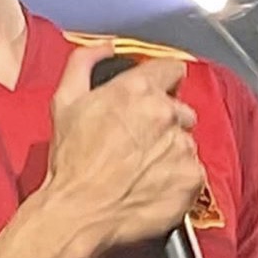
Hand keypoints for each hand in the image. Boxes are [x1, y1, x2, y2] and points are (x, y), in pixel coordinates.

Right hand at [42, 44, 203, 252]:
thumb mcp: (64, 101)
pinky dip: (177, 176)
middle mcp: (165, 114)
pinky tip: (152, 183)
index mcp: (137, 90)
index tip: (153, 93)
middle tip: (136, 139)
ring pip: (186, 140)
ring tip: (140, 166)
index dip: (162, 80)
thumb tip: (107, 46)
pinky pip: (193, 170)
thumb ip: (84, 61)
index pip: (172, 69)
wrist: (79, 211)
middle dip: (163, 119)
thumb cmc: (70, 161)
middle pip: (180, 107)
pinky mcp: (193, 178)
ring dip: (170, 149)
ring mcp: (182, 146)